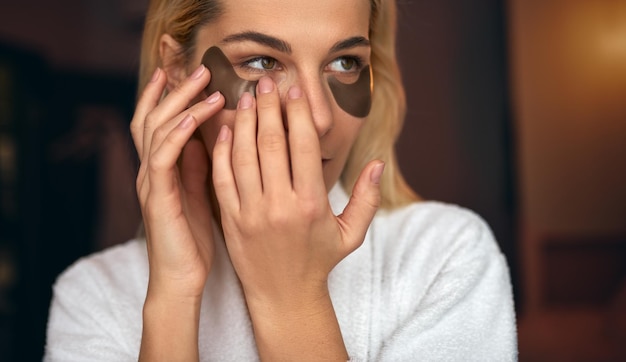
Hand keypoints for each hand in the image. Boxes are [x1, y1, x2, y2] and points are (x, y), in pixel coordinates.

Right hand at [130, 65, 224, 301]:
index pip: (157, 124)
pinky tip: (199, 116)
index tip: (183, 72)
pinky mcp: (158, 196)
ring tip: (206, 83)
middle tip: (199, 68)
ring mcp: (150, 182)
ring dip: (181, 102)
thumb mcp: (197, 195)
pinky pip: (164, 155)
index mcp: (160, 171)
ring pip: (156, 129)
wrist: (180, 280)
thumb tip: (204, 137)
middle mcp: (150, 172)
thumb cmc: (192, 241)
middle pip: (153, 118)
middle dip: (174, 90)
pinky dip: (179, 131)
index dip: (166, 96)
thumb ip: (196, 166)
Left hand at [211, 76, 382, 308]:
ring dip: (243, 121)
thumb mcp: (351, 234)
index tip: (295, 91)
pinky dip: (222, 150)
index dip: (298, 113)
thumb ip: (367, 198)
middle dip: (269, 106)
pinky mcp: (230, 220)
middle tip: (267, 81)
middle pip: (271, 142)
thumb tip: (377, 163)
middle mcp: (280, 205)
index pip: (303, 146)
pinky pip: (221, 178)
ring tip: (246, 97)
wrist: (283, 296)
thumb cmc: (319, 261)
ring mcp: (251, 213)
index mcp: (311, 204)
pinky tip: (226, 129)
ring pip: (242, 155)